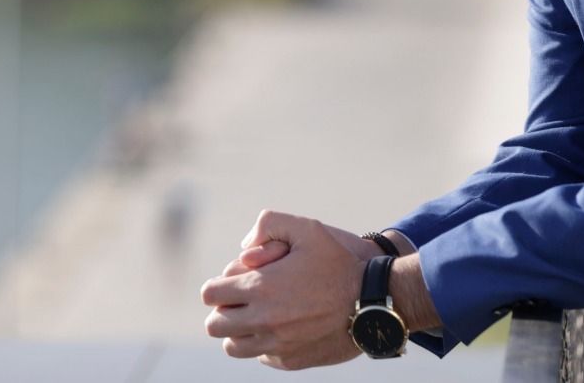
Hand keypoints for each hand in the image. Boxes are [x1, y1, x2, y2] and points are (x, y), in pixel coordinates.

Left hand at [202, 211, 365, 369]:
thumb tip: (244, 245)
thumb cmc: (339, 262)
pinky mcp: (290, 361)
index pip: (210, 294)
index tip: (229, 282)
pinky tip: (280, 329)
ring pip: (233, 346)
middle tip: (240, 301)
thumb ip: (270, 223)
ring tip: (255, 317)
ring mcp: (276, 345)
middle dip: (223, 310)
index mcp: (261, 287)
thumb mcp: (308, 229)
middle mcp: (263, 320)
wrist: (373, 300)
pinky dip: (262, 345)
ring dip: (238, 331)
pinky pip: (260, 357)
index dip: (217, 286)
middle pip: (215, 325)